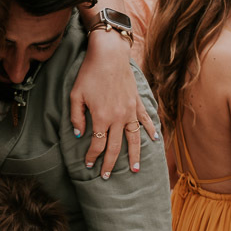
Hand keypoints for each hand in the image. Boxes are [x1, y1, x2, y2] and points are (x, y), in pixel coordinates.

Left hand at [70, 31, 156, 177]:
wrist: (108, 54)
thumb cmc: (89, 73)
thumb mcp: (75, 95)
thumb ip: (76, 117)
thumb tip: (79, 134)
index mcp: (102, 117)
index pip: (97, 145)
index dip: (92, 157)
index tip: (88, 165)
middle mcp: (118, 117)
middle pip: (115, 147)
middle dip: (110, 164)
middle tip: (107, 176)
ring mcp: (130, 110)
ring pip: (134, 138)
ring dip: (134, 155)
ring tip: (135, 169)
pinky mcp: (136, 101)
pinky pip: (145, 119)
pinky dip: (150, 130)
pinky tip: (155, 140)